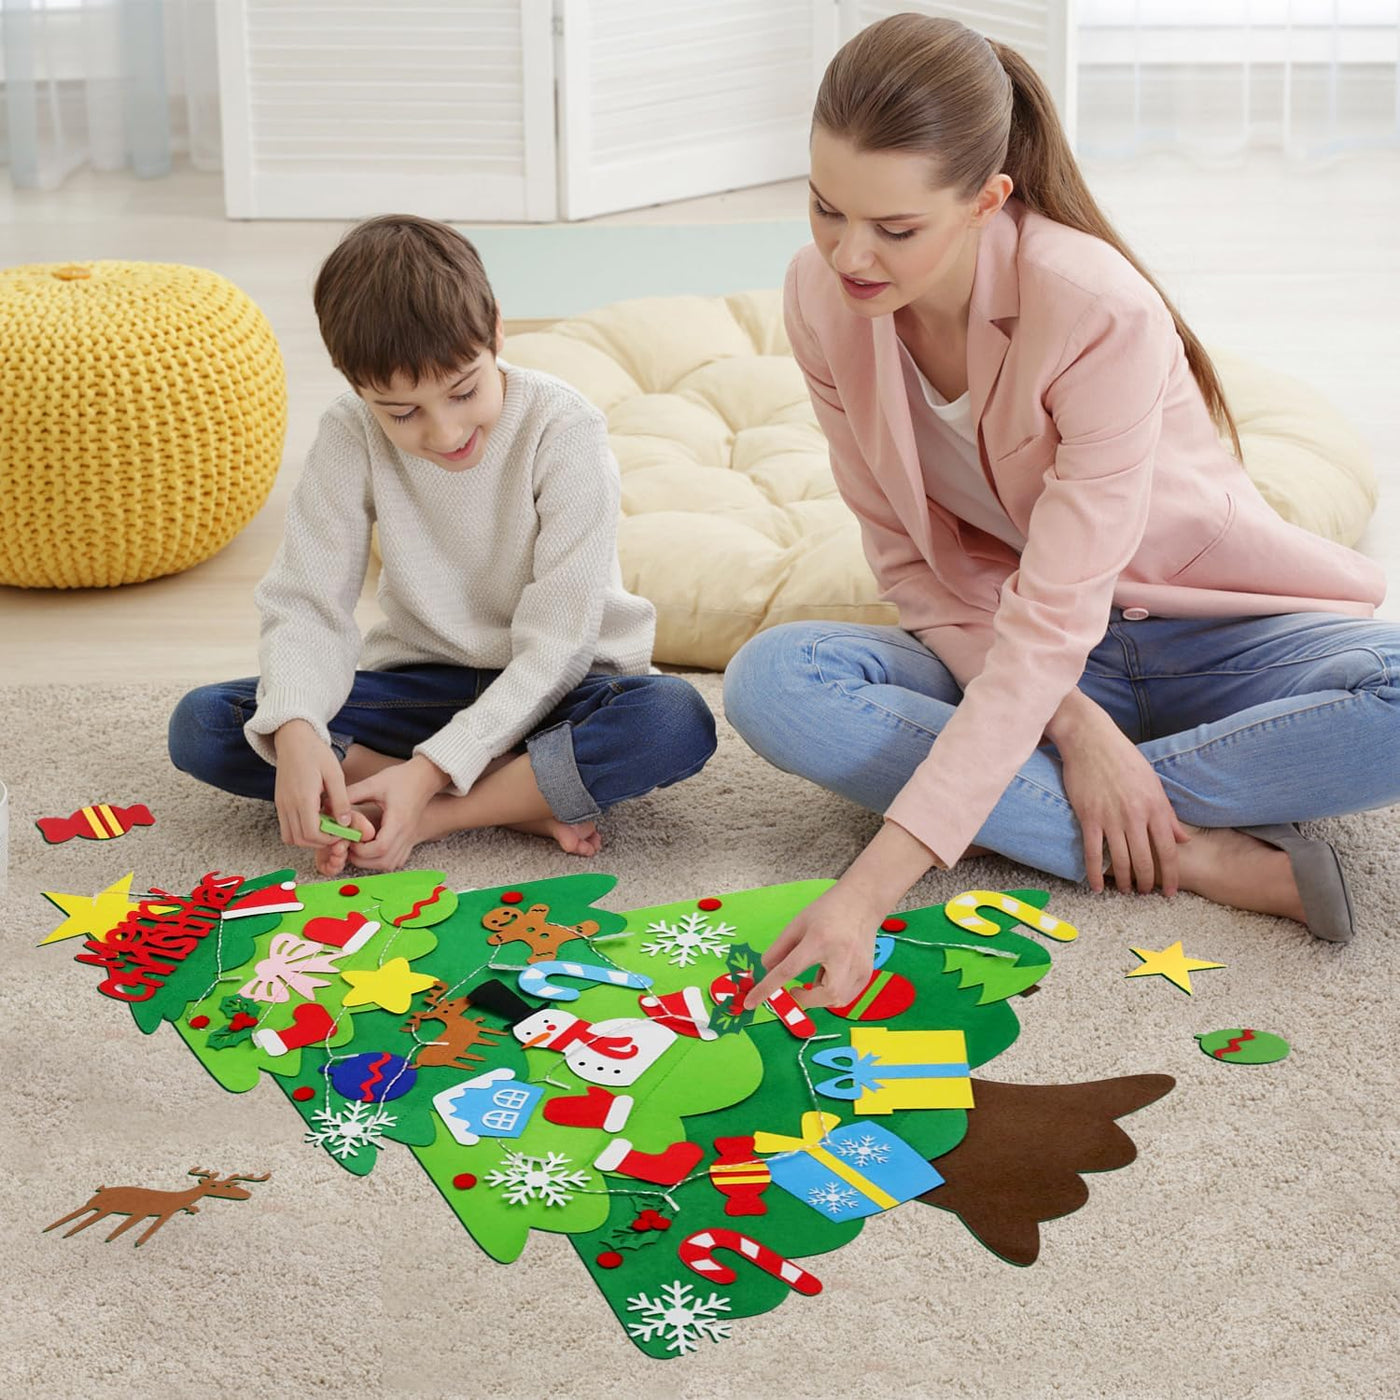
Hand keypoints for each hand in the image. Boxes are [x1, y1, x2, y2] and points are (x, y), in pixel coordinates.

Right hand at [273, 720, 352, 852]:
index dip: (328, 839)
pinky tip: (315, 820)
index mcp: (303, 798)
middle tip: (336, 833)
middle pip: (300, 840)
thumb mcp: (335, 774)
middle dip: (320, 842)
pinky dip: (300, 832)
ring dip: (308, 840)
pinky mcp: (279, 804)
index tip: (343, 833)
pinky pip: (286, 828)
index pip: (312, 834)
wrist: (293, 739)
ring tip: (326, 828)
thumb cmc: (316, 753)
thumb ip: (340, 800)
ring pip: (290, 838)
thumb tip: (346, 824)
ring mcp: (281, 805)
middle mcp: (288, 805)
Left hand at [342, 755, 447, 871]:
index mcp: (398, 820)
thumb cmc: (401, 778)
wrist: (425, 778)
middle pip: (384, 861)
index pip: (381, 847)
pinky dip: (382, 860)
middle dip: (362, 859)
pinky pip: (396, 861)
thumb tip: (327, 804)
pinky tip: (372, 849)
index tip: (350, 840)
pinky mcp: (410, 840)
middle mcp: (406, 833)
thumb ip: (351, 794)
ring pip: (390, 864)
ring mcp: (410, 839)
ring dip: (371, 862)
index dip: (362, 849)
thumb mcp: (374, 782)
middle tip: (350, 846)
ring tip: (359, 847)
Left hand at [745, 883, 885, 1012]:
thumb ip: (779, 949)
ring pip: (836, 1000)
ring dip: (820, 996)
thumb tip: (766, 971)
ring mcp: (859, 967)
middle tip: (796, 988)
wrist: (862, 902)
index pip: (788, 970)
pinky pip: (846, 997)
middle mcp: (842, 956)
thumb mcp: (797, 924)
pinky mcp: (866, 975)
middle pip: (824, 994)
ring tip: (819, 971)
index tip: (751, 1002)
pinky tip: (831, 974)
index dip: (767, 989)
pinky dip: (832, 994)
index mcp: (819, 940)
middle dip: (806, 999)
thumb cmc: (828, 911)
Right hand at [1057, 713, 1190, 895]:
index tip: (1171, 891)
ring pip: (1121, 861)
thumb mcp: (1153, 783)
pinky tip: (1097, 887)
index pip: (1168, 850)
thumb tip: (1183, 839)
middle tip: (1145, 894)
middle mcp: (1136, 816)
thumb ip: (1168, 813)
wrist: (1091, 740)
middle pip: (1146, 860)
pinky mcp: (1089, 817)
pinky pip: (1093, 853)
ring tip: (1126, 891)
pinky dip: (1096, 874)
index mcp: (1155, 807)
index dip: (1171, 874)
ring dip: (1124, 881)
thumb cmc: (1123, 758)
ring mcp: (1111, 818)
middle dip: (1147, 882)